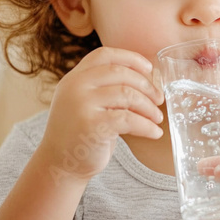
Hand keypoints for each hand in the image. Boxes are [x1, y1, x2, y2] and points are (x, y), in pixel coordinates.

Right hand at [36, 47, 164, 183]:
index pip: (104, 55)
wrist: (60, 165)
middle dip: (146, 85)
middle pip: (120, 73)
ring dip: (149, 107)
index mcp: (74, 78)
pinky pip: (129, 119)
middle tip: (159, 99)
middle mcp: (75, 86)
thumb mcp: (84, 102)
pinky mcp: (93, 126)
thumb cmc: (80, 133)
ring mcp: (82, 105)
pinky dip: (147, 126)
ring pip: (128, 95)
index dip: (130, 58)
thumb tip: (146, 78)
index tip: (149, 68)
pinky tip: (154, 133)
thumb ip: (104, 87)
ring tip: (157, 118)